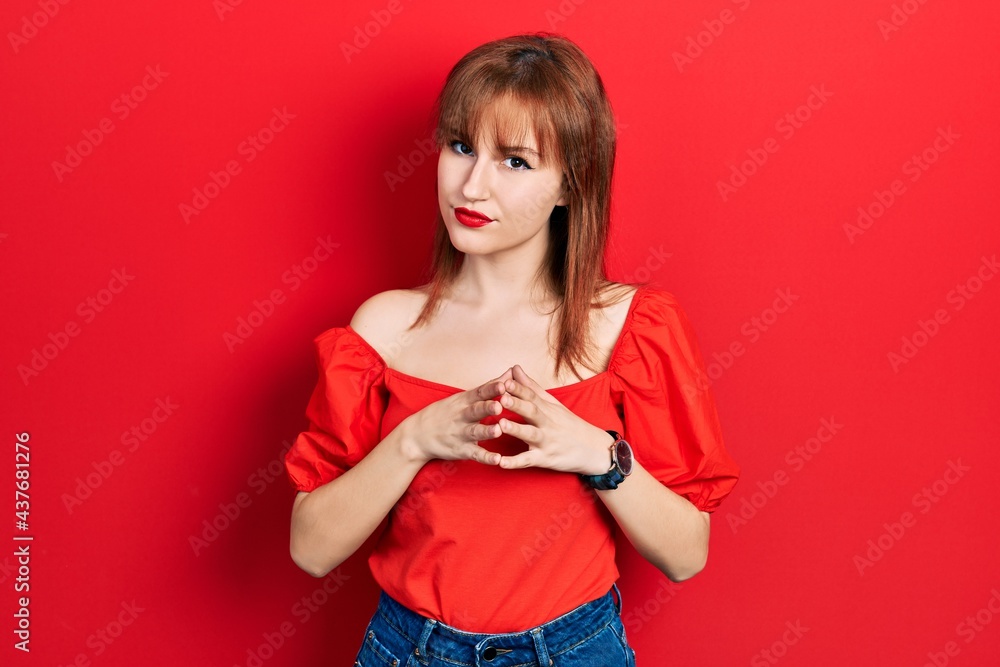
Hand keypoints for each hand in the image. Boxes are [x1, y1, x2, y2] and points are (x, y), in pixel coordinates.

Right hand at [401, 369, 512, 465]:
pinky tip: (497, 459)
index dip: (492, 388)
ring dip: (487, 431)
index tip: (504, 383)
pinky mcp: (461, 450)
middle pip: (476, 410)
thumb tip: (511, 372)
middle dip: (488, 408)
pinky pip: (475, 454)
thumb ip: (489, 387)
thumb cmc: (446, 413)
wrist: (417, 435)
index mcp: (464, 401)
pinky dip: (486, 457)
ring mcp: (461, 433)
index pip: (479, 392)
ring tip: (498, 430)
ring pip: (475, 432)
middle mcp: (462, 416)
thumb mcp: (464, 397)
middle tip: (499, 405)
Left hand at [495, 365, 611, 474]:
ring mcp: (546, 442)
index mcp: (547, 409)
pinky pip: (528, 461)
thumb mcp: (553, 404)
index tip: (504, 380)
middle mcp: (547, 424)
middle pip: (532, 412)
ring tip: (501, 425)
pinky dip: (514, 463)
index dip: (519, 388)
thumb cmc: (569, 425)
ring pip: (530, 435)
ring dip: (516, 430)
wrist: (594, 449)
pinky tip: (500, 463)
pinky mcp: (545, 459)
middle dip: (517, 405)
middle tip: (501, 397)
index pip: (532, 395)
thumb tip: (514, 367)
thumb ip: (531, 387)